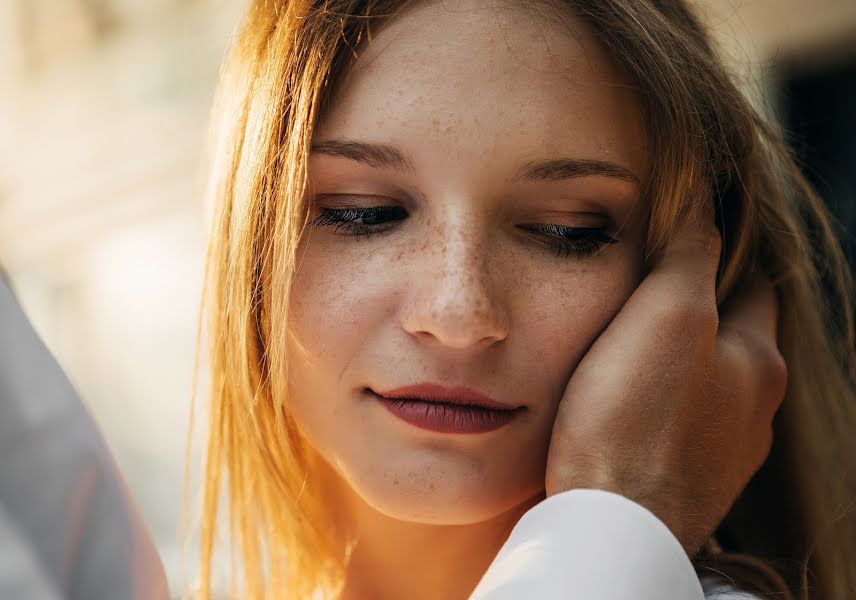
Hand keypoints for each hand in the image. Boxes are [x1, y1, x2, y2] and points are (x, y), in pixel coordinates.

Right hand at [543, 204, 786, 555]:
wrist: (612, 523)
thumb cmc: (632, 419)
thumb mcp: (665, 314)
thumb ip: (690, 255)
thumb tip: (704, 201)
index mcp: (756, 360)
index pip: (751, 285)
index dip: (720, 255)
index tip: (686, 238)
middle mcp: (754, 407)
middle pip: (734, 336)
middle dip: (701, 308)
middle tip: (651, 290)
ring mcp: (725, 450)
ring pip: (710, 383)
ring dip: (683, 361)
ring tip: (635, 347)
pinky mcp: (689, 480)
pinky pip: (685, 424)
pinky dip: (666, 404)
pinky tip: (633, 407)